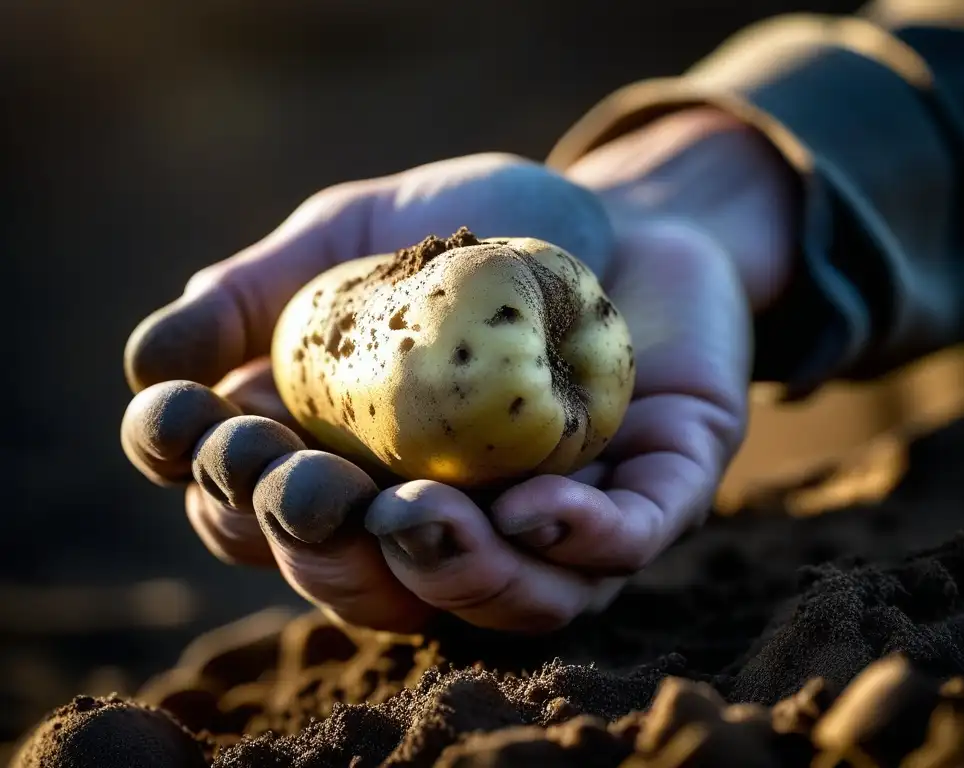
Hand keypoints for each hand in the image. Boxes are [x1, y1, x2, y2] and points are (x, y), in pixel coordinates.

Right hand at [121, 112, 796, 633]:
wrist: (616, 208)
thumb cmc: (472, 227)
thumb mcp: (349, 238)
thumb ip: (258, 293)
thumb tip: (150, 362)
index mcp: (356, 465)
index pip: (267, 514)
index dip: (221, 488)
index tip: (198, 425)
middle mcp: (442, 515)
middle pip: (365, 579)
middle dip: (322, 546)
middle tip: (302, 486)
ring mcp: (547, 517)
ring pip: (490, 596)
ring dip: (443, 573)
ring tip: (415, 516)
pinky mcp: (651, 497)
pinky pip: (620, 551)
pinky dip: (576, 546)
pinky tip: (534, 512)